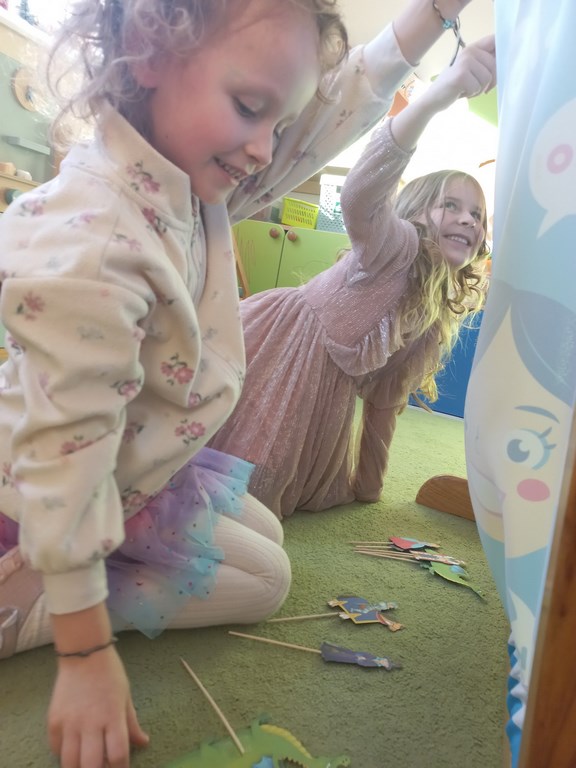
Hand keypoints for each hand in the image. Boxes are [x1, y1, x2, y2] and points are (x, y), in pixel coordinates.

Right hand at [48, 646, 148, 766]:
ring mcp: (69, 723)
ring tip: (86, 761)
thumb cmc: (110, 674)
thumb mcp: (126, 696)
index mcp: (113, 716)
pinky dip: (63, 755)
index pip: (118, 754)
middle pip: (91, 765)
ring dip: (79, 767)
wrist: (83, 653)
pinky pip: (56, 749)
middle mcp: (91, 723)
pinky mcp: (53, 721)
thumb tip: (143, 742)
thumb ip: (132, 723)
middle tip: (101, 766)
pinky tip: (72, 749)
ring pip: (69, 763)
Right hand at [429, 34, 496, 106]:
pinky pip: (478, 87)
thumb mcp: (472, 70)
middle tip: (479, 87)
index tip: (500, 62)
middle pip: (494, 65)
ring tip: (468, 89)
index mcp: (474, 48)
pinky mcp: (461, 75)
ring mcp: (465, 62)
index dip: (502, 50)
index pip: (495, 41)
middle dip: (490, 81)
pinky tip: (462, 92)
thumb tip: (506, 60)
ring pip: (487, 78)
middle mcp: (469, 52)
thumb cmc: (456, 85)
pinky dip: (471, 94)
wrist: (434, 98)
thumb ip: (486, 62)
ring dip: (479, 89)